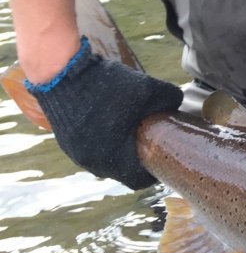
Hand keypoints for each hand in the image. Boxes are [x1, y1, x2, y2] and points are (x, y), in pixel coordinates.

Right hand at [28, 37, 182, 189]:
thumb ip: (170, 99)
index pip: (139, 181)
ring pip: (104, 162)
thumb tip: (179, 105)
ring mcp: (75, 153)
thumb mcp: (148, 88)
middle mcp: (93, 163)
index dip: (153, 172)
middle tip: (146, 142)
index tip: (160, 157)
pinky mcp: (64, 141)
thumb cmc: (107, 84)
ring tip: (126, 132)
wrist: (60, 71)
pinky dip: (100, 143)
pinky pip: (88, 150)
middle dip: (135, 160)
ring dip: (116, 152)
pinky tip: (107, 124)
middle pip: (122, 172)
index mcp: (115, 159)